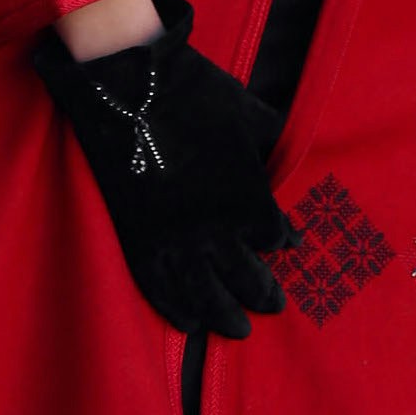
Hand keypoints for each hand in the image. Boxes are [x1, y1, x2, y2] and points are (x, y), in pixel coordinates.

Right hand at [31, 0, 296, 337]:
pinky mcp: (139, 240)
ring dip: (224, 316)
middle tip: (273, 305)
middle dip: (263, 294)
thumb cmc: (195, 92)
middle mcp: (217, 228)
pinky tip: (189, 322)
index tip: (288, 246)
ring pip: (206, 295)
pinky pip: (161, 289)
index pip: (276, 237)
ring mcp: (175, 239)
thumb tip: (278, 149)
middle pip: (248, 278)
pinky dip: (176, 309)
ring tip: (237, 328)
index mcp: (249, 196)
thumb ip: (269, 139)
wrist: (127, 85)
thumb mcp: (249, 112)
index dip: (284, 243)